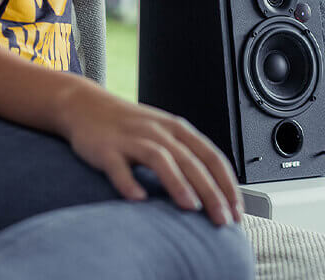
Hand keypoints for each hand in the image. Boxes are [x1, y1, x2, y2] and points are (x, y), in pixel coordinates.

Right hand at [61, 84, 243, 226]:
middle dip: (211, 191)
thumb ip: (187, 156)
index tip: (237, 210)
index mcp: (178, 129)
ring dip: (178, 184)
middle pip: (191, 161)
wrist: (86, 105)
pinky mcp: (107, 148)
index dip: (227, 183)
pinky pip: (119, 166)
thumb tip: (216, 190)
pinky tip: (138, 198)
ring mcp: (132, 138)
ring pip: (160, 160)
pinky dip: (129, 182)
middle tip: (223, 219)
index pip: (212, 156)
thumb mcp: (164, 134)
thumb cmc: (130, 126)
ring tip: (191, 207)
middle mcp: (159, 132)